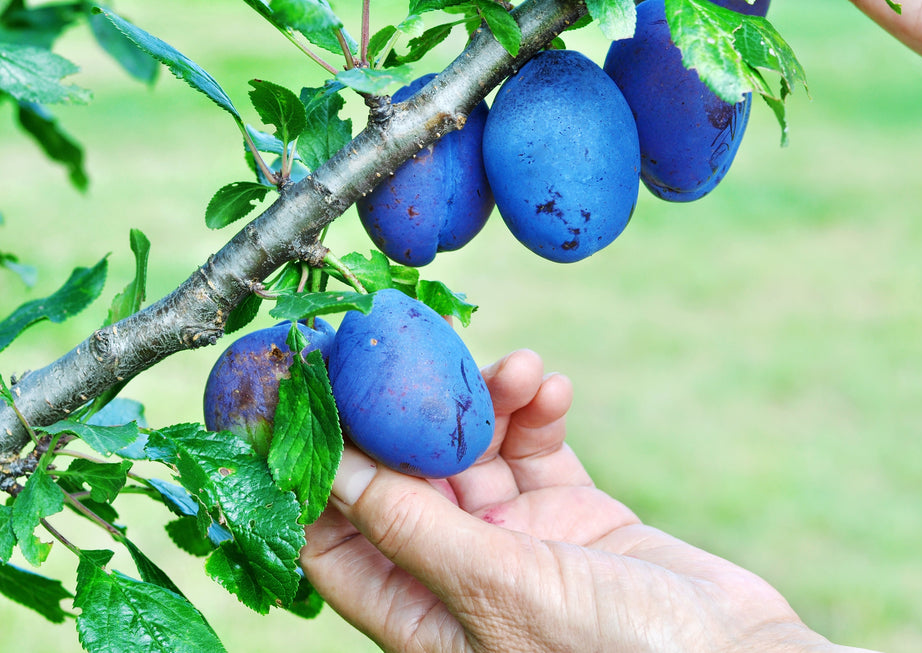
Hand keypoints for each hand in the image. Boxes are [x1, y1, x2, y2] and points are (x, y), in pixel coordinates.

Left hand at [301, 349, 872, 651]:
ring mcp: (519, 544)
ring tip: (517, 367)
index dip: (316, 470)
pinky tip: (551, 385)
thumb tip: (332, 467)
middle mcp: (461, 577)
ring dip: (485, 404)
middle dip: (409, 415)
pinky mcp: (573, 515)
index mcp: (423, 616)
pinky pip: (536, 449)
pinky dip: (536, 414)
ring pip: (473, 454)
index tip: (306, 395)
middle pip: (406, 481)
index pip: (337, 539)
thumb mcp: (499, 590)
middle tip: (406, 345)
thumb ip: (415, 528)